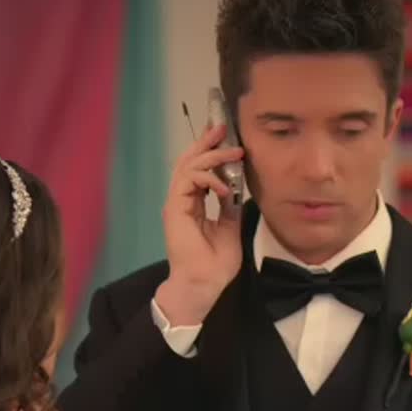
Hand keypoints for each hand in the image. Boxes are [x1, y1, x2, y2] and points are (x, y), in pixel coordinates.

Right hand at [154, 124, 244, 325]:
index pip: (198, 169)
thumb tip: (236, 188)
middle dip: (206, 142)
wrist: (202, 284)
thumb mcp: (229, 227)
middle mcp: (182, 199)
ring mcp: (176, 203)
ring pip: (188, 166)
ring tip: (233, 151)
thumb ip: (229, 206)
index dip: (209, 150)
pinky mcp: (175, 208)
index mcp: (192, 203)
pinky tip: (224, 186)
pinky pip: (188, 180)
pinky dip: (208, 178)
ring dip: (211, 155)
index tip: (225, 135)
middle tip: (222, 126)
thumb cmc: (215, 263)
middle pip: (189, 161)